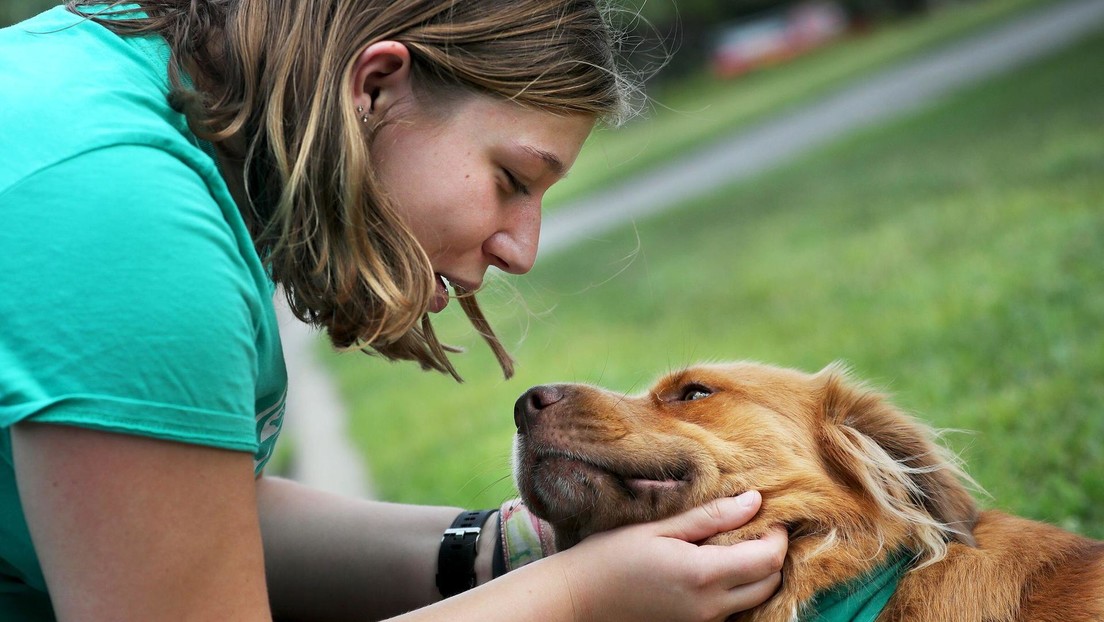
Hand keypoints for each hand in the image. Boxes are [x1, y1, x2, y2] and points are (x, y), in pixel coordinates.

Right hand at [551, 491, 785, 621]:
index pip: (768, 559)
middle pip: (770, 582)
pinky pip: (732, 608)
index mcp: (703, 575)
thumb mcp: (660, 526)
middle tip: (755, 525)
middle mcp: (710, 606)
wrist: (581, 597)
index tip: (767, 513)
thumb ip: (710, 516)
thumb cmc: (612, 555)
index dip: (777, 534)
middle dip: (772, 552)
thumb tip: (754, 501)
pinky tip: (715, 563)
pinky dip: (738, 587)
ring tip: (734, 542)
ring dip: (757, 571)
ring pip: (755, 598)